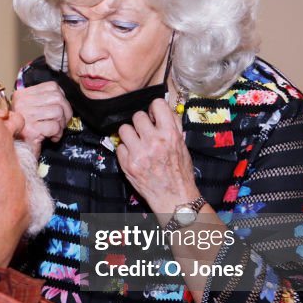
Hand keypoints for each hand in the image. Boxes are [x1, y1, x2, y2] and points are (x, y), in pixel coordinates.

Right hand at [11, 82, 71, 156]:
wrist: (18, 153)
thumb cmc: (26, 132)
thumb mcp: (32, 110)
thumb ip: (44, 100)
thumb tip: (63, 97)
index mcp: (22, 95)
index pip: (52, 86)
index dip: (62, 98)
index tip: (60, 110)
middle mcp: (21, 103)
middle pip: (58, 97)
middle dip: (66, 112)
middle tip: (61, 122)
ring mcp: (25, 116)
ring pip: (58, 111)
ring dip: (61, 124)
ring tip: (55, 131)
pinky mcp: (30, 130)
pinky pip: (55, 126)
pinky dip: (57, 134)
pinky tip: (51, 138)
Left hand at [117, 98, 198, 219]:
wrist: (174, 197)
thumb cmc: (180, 173)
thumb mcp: (182, 146)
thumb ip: (172, 126)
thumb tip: (161, 110)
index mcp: (170, 134)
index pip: (156, 104)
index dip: (154, 109)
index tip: (153, 116)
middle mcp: (154, 141)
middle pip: (137, 116)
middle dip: (140, 123)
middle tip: (144, 132)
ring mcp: (139, 153)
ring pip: (124, 129)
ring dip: (130, 135)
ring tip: (136, 143)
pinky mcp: (128, 164)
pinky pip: (119, 146)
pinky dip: (125, 150)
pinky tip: (134, 156)